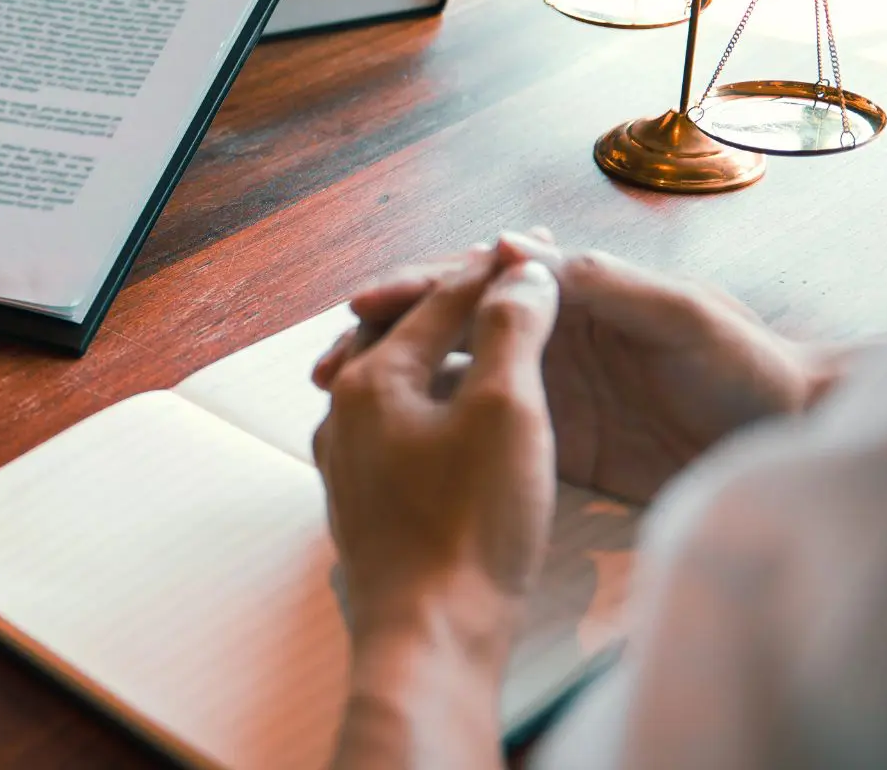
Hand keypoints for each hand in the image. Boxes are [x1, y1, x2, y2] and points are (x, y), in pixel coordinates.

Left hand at [315, 253, 558, 769]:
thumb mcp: (507, 413)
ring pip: (398, 379)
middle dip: (462, 305)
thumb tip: (520, 271)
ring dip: (445, 352)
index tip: (542, 251)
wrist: (428, 636)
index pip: (443, 299)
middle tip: (513, 287)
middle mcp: (345, 408)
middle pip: (409, 331)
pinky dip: (434, 401)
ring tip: (489, 339)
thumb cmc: (469, 526)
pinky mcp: (362, 498)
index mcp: (374, 375)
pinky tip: (459, 415)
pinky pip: (397, 424)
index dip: (498, 272)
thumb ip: (512, 331)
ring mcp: (347, 455)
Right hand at [331, 231, 816, 502]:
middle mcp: (542, 336)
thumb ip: (602, 283)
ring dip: (391, 386)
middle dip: (380, 339)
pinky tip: (384, 446)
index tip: (364, 303)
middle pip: (442, 327)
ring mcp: (541, 390)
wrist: (784, 438)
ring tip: (337, 405)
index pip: (474, 282)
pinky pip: (472, 431)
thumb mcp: (680, 316)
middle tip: (328, 365)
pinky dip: (425, 434)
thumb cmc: (744, 367)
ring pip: (445, 378)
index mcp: (568, 295)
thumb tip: (513, 246)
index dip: (416, 287)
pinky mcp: (547, 444)